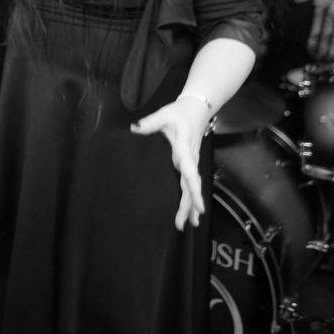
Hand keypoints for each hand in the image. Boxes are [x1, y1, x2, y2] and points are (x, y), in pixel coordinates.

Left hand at [130, 97, 208, 230]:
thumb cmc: (180, 113)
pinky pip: (190, 182)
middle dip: (190, 205)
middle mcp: (190, 159)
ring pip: (192, 186)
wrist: (197, 109)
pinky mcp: (188, 162)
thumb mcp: (165, 115)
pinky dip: (191, 197)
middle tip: (185, 224)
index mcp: (185, 150)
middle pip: (192, 186)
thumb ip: (150, 122)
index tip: (199, 207)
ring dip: (191, 205)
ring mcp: (190, 162)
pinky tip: (190, 209)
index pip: (190, 173)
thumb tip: (135, 128)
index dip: (194, 191)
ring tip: (190, 224)